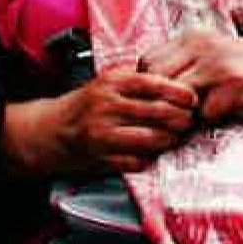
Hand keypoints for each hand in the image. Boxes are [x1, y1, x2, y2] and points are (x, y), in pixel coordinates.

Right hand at [6, 66, 199, 178]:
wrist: (50, 130)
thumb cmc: (85, 106)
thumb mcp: (107, 84)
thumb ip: (137, 82)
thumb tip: (178, 86)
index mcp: (112, 82)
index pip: (154, 83)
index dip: (179, 92)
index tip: (192, 99)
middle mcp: (107, 105)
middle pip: (157, 112)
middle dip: (181, 119)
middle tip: (189, 122)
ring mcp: (102, 132)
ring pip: (150, 138)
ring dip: (169, 140)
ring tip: (175, 138)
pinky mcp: (100, 157)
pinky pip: (136, 161)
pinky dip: (148, 159)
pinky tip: (152, 154)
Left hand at [138, 28, 242, 123]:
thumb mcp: (212, 53)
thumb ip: (183, 65)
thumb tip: (152, 91)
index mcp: (192, 38)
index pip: (147, 62)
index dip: (149, 85)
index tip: (160, 98)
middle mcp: (201, 47)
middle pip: (156, 81)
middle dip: (162, 103)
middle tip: (174, 115)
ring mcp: (218, 66)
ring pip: (177, 99)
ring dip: (183, 115)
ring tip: (195, 118)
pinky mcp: (235, 87)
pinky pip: (206, 113)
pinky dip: (210, 120)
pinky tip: (222, 114)